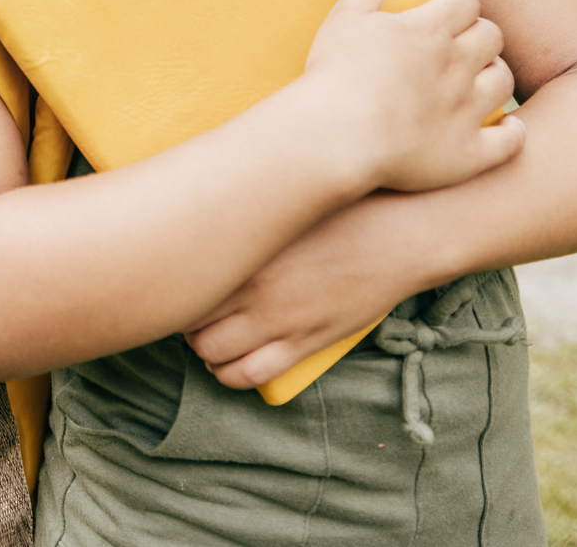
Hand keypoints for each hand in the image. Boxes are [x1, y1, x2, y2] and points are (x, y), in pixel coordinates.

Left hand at [183, 195, 428, 389]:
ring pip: (212, 355)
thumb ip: (245, 211)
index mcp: (245, 246)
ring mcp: (279, 319)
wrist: (403, 233)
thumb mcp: (286, 201)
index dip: (173, 284)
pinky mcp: (306, 343)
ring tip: (213, 336)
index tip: (178, 277)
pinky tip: (235, 361)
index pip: (182, 278)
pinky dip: (233, 374)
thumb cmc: (345, 206)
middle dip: (185, 319)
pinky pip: (251, 375)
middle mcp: (254, 286)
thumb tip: (206, 209)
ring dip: (206, 350)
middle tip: (195, 308)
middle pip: (188, 320)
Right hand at [300, 0, 523, 192]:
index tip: (446, 13)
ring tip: (478, 81)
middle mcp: (457, 65)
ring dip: (494, 77)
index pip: (465, 2)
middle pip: (491, 36)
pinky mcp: (467, 152)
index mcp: (429, 30)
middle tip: (461, 46)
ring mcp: (466, 110)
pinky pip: (509, 141)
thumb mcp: (345, 18)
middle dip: (480, 37)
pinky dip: (512, 134)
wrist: (337, 136)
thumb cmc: (336, 75)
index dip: (459, 5)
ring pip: (503, 82)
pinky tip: (506, 129)